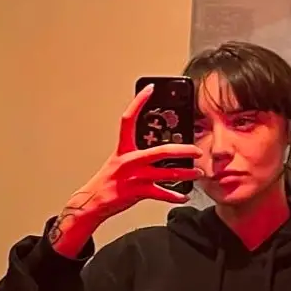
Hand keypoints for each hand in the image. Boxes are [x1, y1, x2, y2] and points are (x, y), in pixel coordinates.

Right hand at [47, 85, 202, 254]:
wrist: (93, 201)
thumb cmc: (109, 181)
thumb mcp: (120, 162)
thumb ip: (138, 154)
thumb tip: (160, 151)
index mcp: (123, 149)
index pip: (129, 119)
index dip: (138, 102)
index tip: (150, 89)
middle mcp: (129, 161)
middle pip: (160, 151)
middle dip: (183, 150)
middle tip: (197, 150)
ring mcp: (133, 177)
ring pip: (166, 173)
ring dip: (185, 173)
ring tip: (197, 173)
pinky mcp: (136, 192)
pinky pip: (160, 193)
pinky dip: (174, 196)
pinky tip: (183, 196)